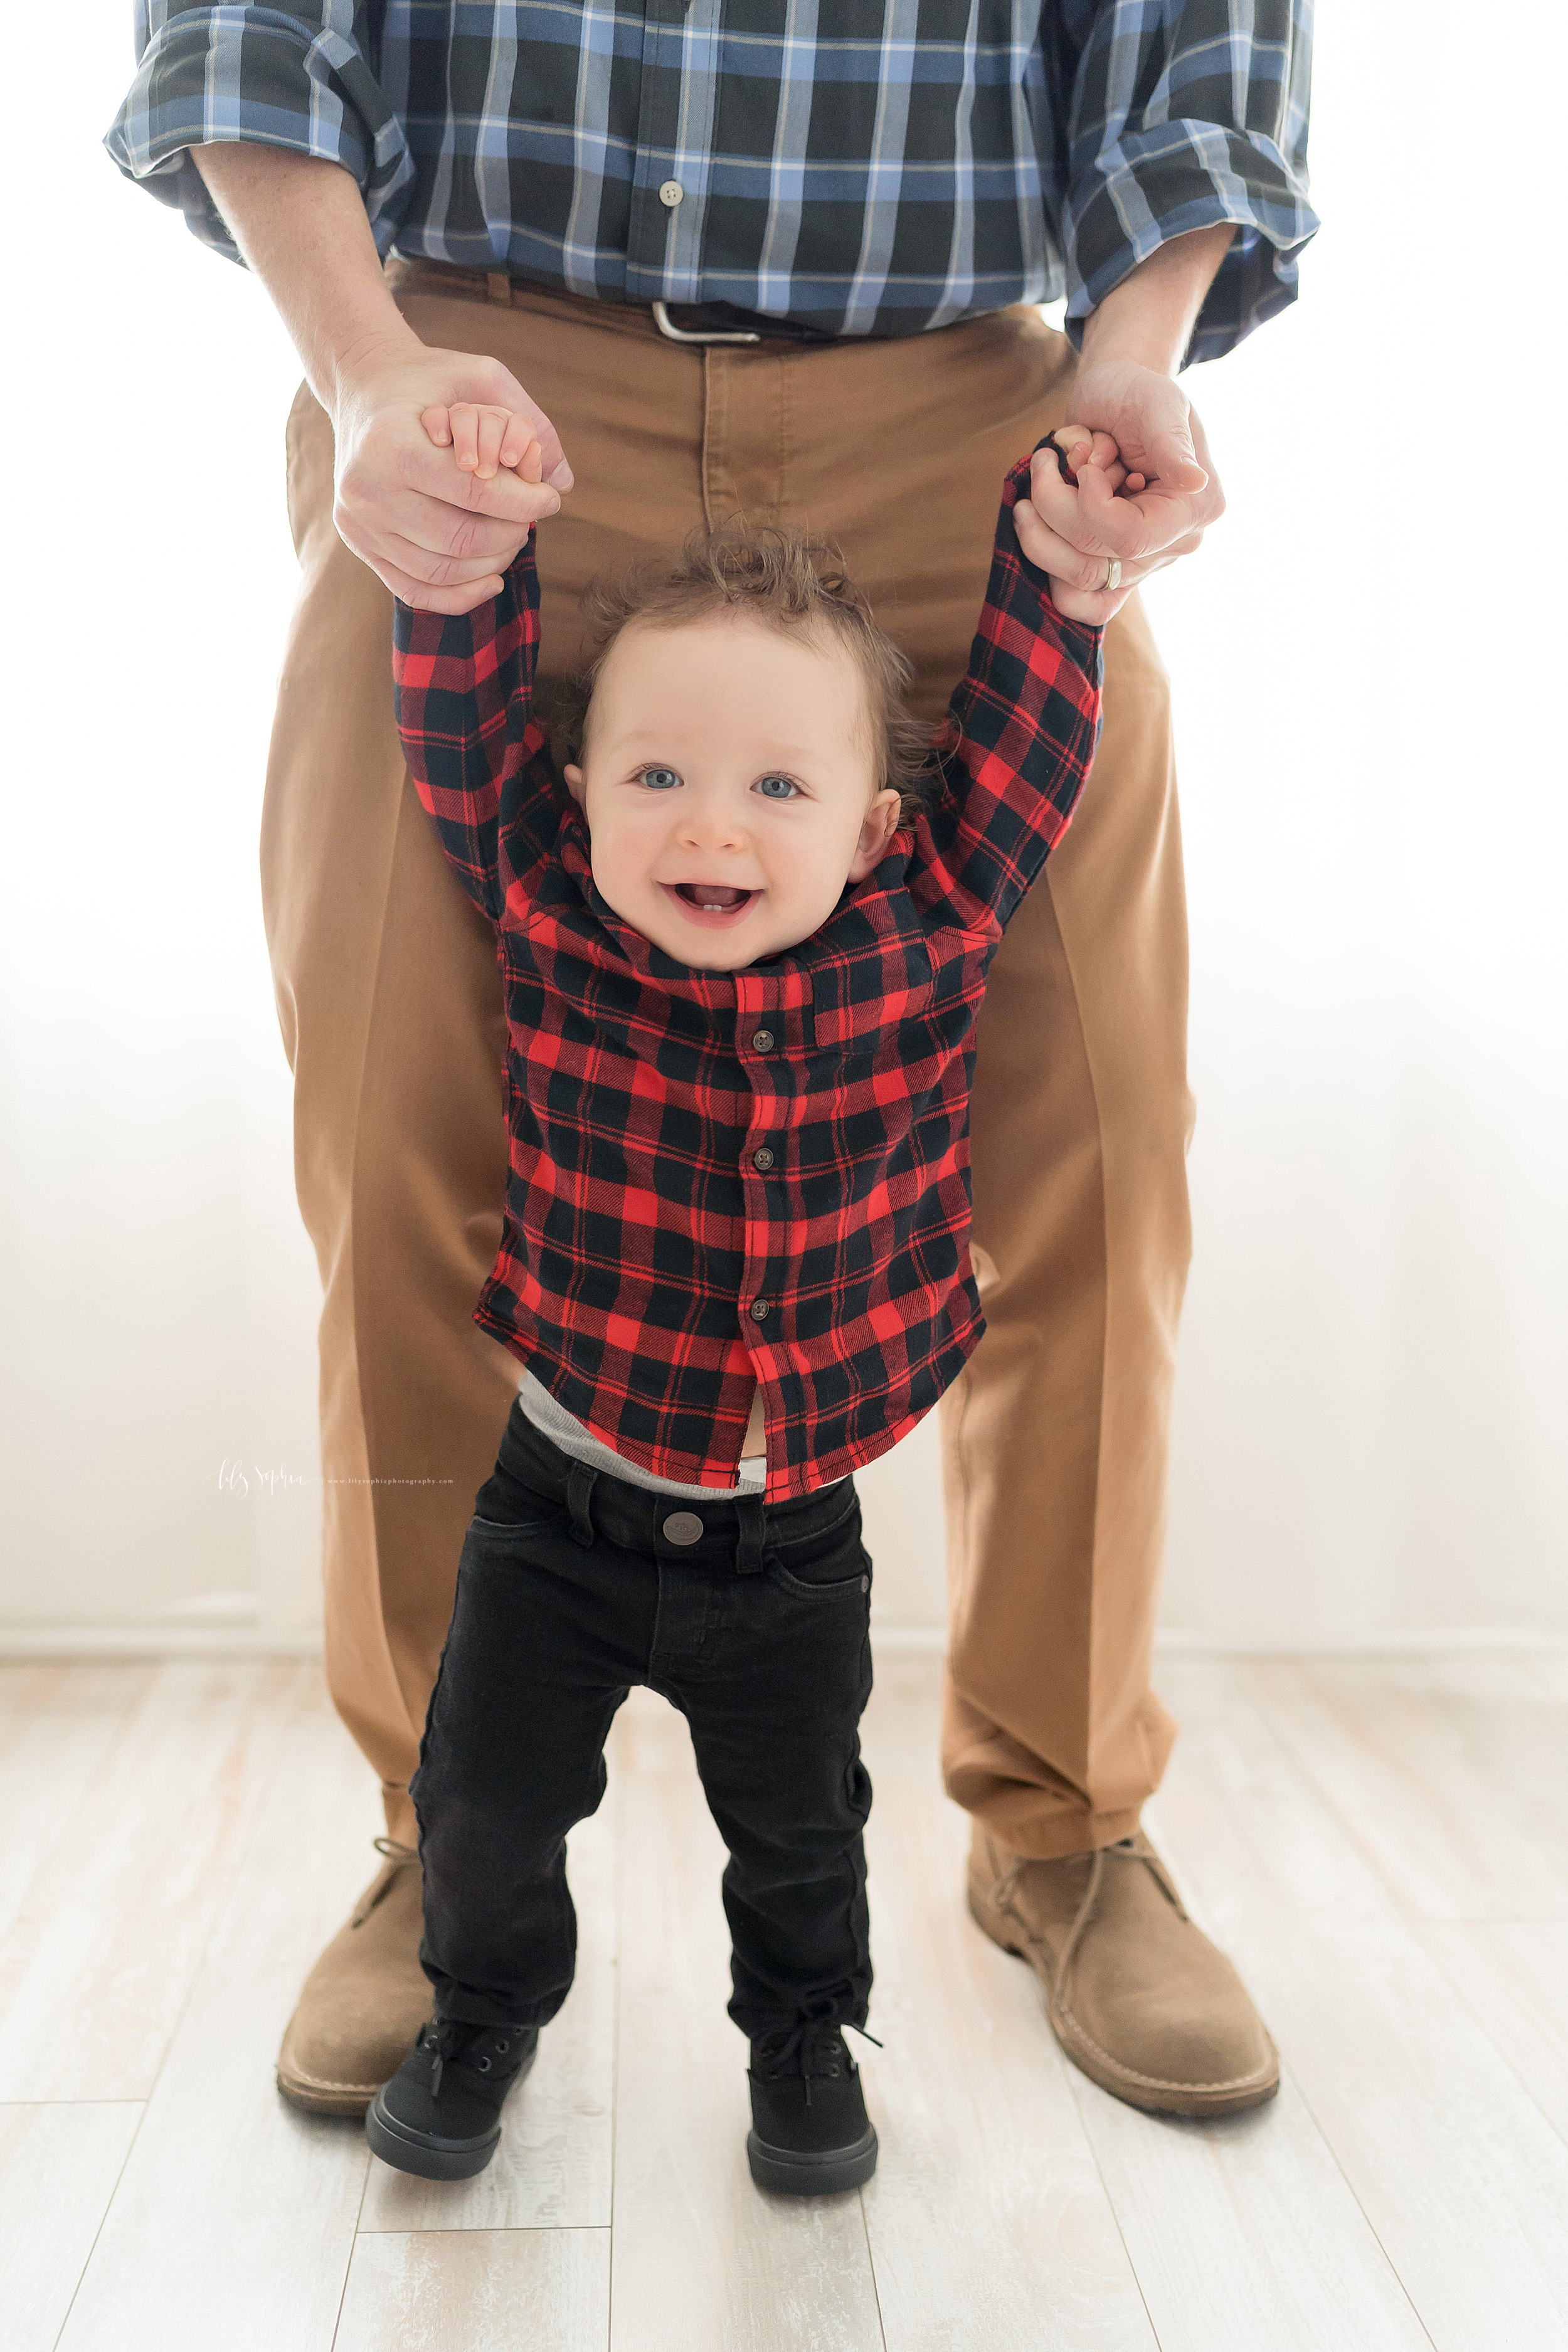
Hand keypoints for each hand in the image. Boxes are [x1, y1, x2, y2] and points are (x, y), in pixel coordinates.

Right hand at [332, 340, 571, 612]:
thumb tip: (565, 481)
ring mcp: (357, 522)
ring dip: (491, 565)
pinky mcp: (358, 544)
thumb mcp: (479, 374)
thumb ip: (527, 420)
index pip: (475, 493)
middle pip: (460, 538)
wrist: (363, 386)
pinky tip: (491, 580)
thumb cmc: (429, 380)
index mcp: (392, 443)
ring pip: (441, 572)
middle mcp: (367, 489)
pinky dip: (459, 596)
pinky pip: (415, 591)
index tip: (550, 499)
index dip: (524, 503)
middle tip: (530, 521)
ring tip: (512, 541)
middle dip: (510, 535)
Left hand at [1013, 362, 1223, 624]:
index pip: (1131, 538)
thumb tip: (1194, 482)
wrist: (1113, 397)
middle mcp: (1172, 545)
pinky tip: (1038, 522)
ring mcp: (1141, 563)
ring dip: (1040, 533)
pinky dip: (1047, 565)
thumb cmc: (1135, 393)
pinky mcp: (1111, 568)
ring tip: (1042, 479)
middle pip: (1094, 562)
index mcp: (1195, 509)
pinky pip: (1076, 601)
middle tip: (1047, 460)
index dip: (1090, 508)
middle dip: (1056, 509)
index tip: (1082, 464)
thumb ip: (1171, 442)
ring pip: (1075, 584)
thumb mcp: (1156, 402)